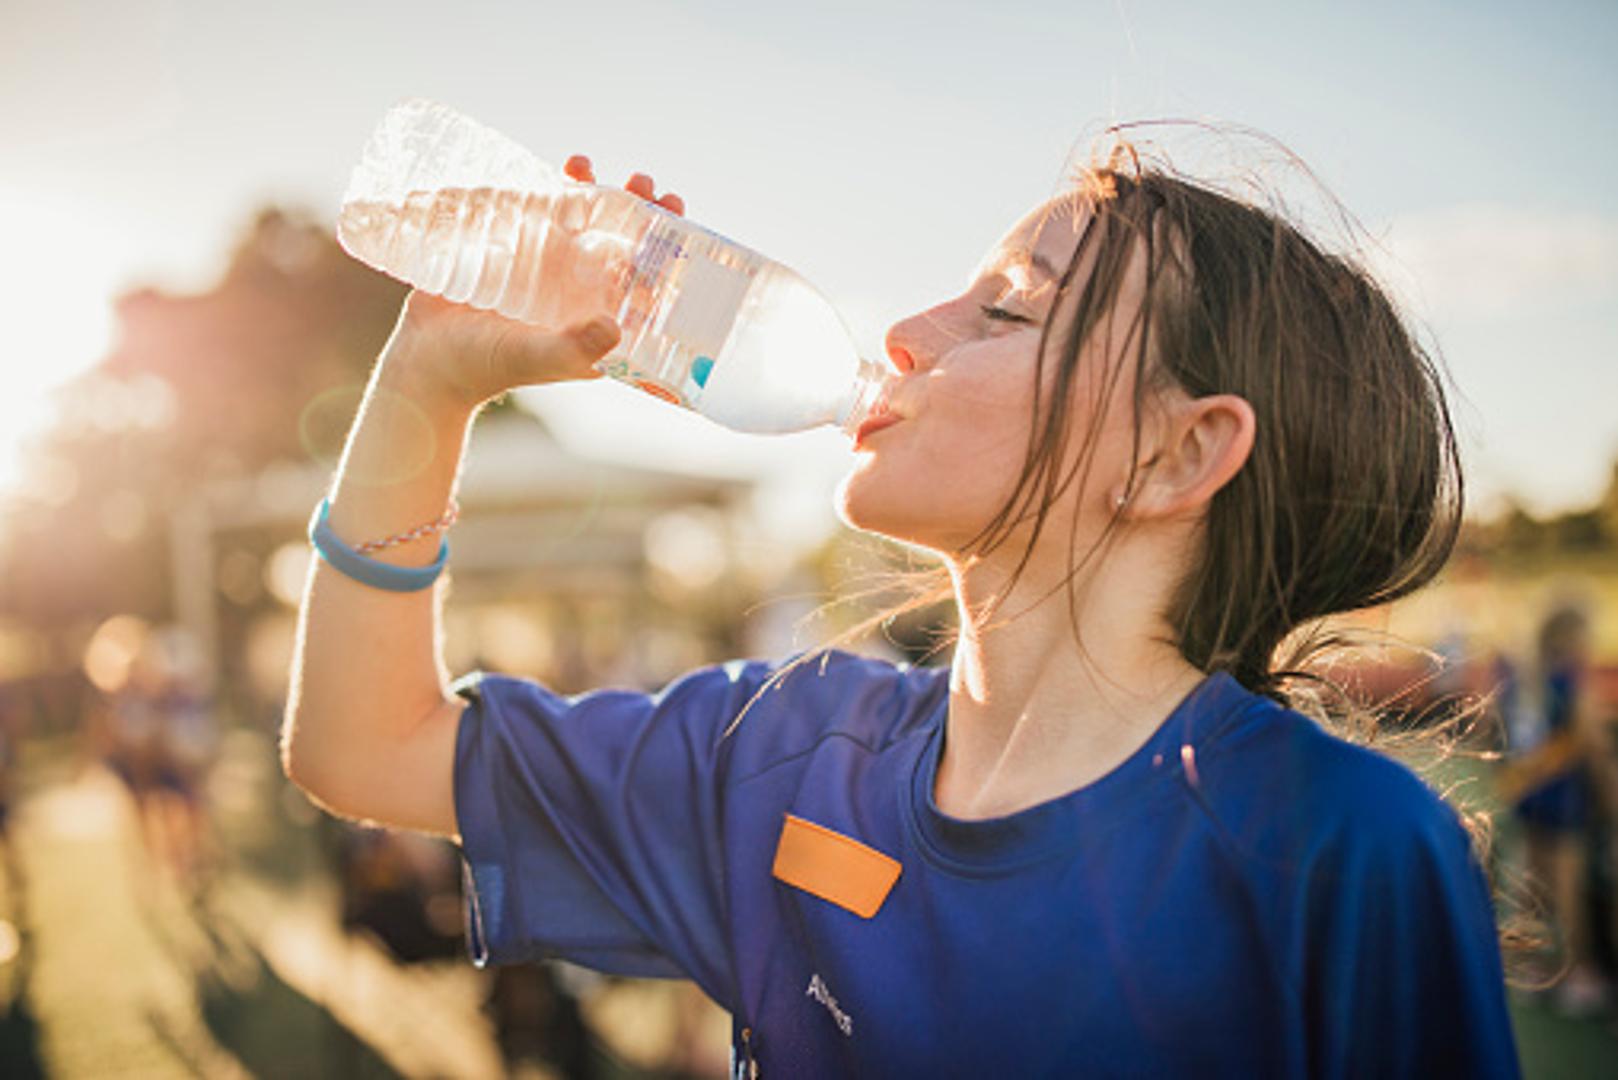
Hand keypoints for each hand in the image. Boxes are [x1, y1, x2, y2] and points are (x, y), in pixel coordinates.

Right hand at [382, 160, 686, 411]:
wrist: (425, 359)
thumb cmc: (484, 367)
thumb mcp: (534, 358)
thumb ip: (574, 348)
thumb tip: (615, 326)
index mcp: (597, 321)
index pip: (643, 282)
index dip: (665, 251)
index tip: (676, 218)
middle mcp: (578, 294)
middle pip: (619, 243)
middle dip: (636, 211)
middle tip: (643, 183)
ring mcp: (546, 270)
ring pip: (581, 222)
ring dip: (593, 191)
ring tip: (586, 164)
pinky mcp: (513, 252)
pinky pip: (540, 213)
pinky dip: (551, 188)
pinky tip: (559, 169)